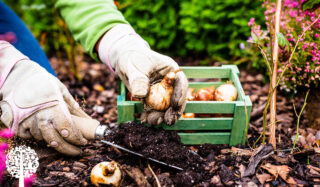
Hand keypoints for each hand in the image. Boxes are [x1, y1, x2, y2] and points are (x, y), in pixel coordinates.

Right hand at [0, 41, 99, 155]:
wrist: (19, 76)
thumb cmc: (44, 83)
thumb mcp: (61, 90)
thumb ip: (73, 106)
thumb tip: (88, 119)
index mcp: (54, 108)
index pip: (68, 129)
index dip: (77, 138)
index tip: (83, 142)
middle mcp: (40, 116)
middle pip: (56, 140)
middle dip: (68, 148)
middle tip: (77, 151)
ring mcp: (27, 121)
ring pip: (42, 139)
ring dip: (53, 142)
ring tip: (62, 140)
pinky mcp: (16, 123)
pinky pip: (28, 137)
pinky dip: (36, 137)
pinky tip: (44, 134)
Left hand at [98, 24, 187, 125]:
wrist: (124, 58)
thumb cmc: (132, 56)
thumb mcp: (134, 66)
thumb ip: (138, 80)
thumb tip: (141, 95)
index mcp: (171, 71)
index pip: (181, 83)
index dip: (180, 94)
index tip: (175, 104)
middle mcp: (169, 83)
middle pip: (176, 99)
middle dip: (173, 111)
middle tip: (168, 121)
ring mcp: (161, 92)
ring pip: (165, 107)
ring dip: (160, 116)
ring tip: (153, 122)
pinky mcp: (152, 99)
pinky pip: (154, 110)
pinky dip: (150, 116)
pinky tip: (144, 120)